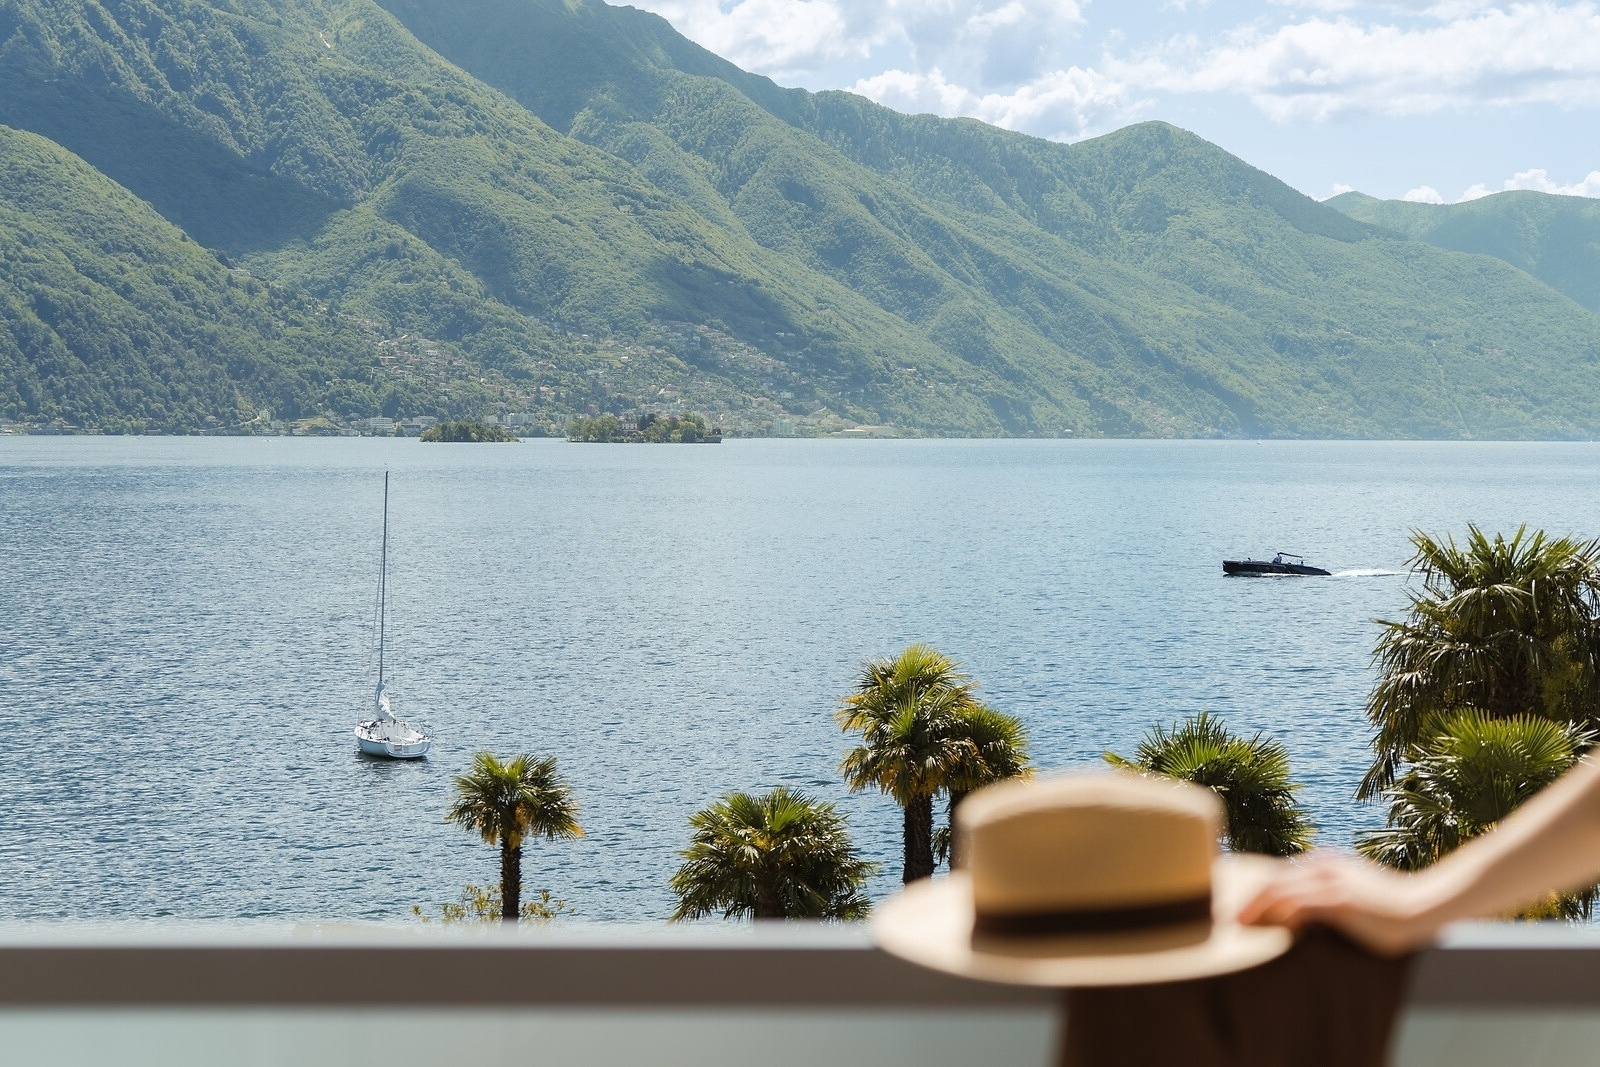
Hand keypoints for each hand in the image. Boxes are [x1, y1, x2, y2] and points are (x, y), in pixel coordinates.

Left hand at [1238, 851, 1439, 956]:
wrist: (1423, 906)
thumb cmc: (1389, 908)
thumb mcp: (1353, 895)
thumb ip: (1327, 899)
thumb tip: (1301, 916)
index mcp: (1325, 863)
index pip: (1281, 874)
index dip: (1258, 889)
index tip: (1240, 905)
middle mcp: (1323, 866)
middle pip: (1273, 879)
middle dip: (1249, 897)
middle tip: (1229, 916)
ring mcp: (1330, 881)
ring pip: (1279, 890)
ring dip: (1255, 907)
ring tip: (1239, 923)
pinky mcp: (1339, 899)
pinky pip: (1298, 905)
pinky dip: (1279, 915)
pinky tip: (1268, 927)